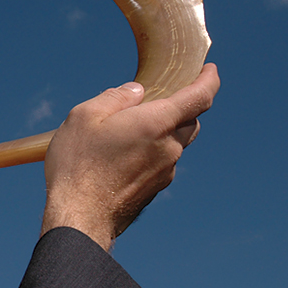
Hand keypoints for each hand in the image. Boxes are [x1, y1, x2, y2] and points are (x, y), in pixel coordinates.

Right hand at [42, 63, 219, 251]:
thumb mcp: (84, 116)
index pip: (200, 96)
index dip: (209, 79)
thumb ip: (116, 98)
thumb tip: (137, 91)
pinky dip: (151, 153)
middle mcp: (169, 148)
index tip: (209, 70)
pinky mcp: (154, 190)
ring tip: (130, 131)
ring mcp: (165, 172)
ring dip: (163, 132)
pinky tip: (122, 157)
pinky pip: (162, 164)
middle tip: (158, 99)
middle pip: (190, 121)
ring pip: (175, 144)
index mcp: (157, 123)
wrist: (78, 217)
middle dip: (181, 107)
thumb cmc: (78, 164)